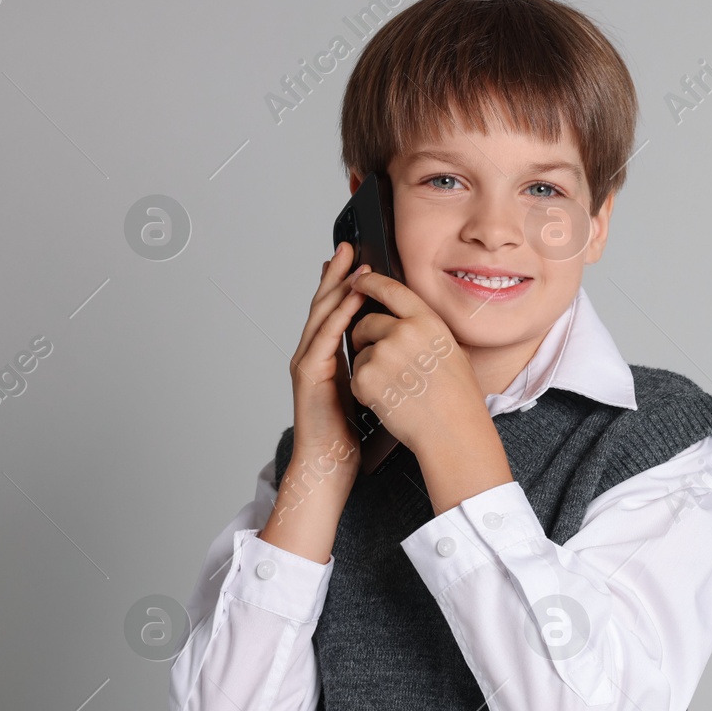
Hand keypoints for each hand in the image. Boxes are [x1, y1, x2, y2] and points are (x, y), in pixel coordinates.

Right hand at [285, 242, 368, 484]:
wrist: (331, 464)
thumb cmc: (351, 433)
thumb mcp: (369, 388)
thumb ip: (376, 365)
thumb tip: (403, 347)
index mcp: (328, 357)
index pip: (336, 312)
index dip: (344, 284)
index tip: (358, 260)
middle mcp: (313, 354)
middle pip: (324, 304)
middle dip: (337, 274)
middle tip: (349, 246)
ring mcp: (308, 362)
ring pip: (322, 314)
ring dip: (337, 286)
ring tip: (351, 262)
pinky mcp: (308, 373)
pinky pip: (325, 337)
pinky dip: (338, 315)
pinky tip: (350, 298)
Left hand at [346, 269, 487, 455]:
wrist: (454, 434)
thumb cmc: (458, 399)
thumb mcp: (451, 352)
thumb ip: (424, 331)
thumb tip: (402, 321)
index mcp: (429, 322)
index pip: (393, 290)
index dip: (371, 283)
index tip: (359, 280)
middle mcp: (405, 332)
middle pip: (368, 322)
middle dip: (364, 337)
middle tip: (377, 357)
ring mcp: (384, 354)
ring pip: (361, 353)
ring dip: (369, 369)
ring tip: (397, 389)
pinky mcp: (367, 378)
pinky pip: (356, 377)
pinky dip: (366, 390)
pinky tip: (389, 401)